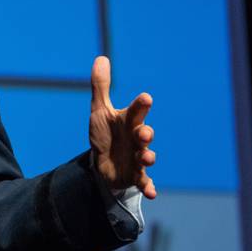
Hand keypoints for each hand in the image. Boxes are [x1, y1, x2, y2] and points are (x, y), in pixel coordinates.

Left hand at [89, 56, 156, 198]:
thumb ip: (101, 86)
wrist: (104, 162)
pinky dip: (148, 186)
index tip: (145, 97)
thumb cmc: (106, 133)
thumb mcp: (99, 111)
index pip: (135, 111)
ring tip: (145, 157)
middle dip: (146, 133)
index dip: (140, 105)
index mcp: (128, 121)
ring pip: (146, 157)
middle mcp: (136, 139)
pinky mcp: (135, 175)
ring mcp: (137, 158)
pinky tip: (152, 192)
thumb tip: (101, 58)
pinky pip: (144, 182)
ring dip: (148, 157)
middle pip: (144, 134)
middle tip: (143, 133)